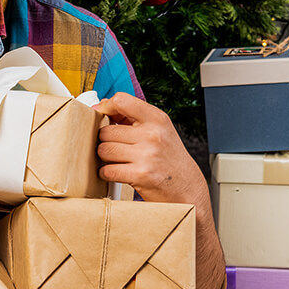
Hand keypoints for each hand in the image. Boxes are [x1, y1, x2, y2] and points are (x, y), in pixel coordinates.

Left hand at [93, 92, 208, 206]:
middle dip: (107, 141)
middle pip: (106, 131)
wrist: (187, 188)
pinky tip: (117, 173)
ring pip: (103, 150)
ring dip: (106, 158)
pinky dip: (106, 174)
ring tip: (119, 161)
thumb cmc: (168, 158)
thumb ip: (131, 117)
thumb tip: (101, 106)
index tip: (103, 115)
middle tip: (119, 148)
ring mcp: (147, 155)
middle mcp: (153, 134)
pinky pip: (106, 170)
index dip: (106, 108)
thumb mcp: (158, 130)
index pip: (121, 100)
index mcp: (157, 119)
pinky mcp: (140, 175)